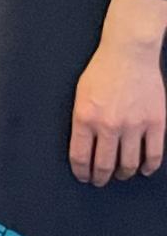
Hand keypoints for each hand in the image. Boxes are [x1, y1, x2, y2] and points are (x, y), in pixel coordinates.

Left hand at [69, 34, 165, 183]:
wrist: (129, 54)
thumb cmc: (102, 71)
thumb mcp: (80, 95)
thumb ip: (82, 120)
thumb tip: (84, 144)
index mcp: (85, 118)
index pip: (81, 157)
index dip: (82, 171)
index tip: (83, 176)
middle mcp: (109, 126)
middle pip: (104, 165)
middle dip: (100, 177)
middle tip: (99, 181)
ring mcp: (134, 126)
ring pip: (129, 163)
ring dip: (123, 174)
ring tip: (119, 175)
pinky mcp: (155, 124)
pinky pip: (153, 154)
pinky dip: (148, 167)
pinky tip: (144, 169)